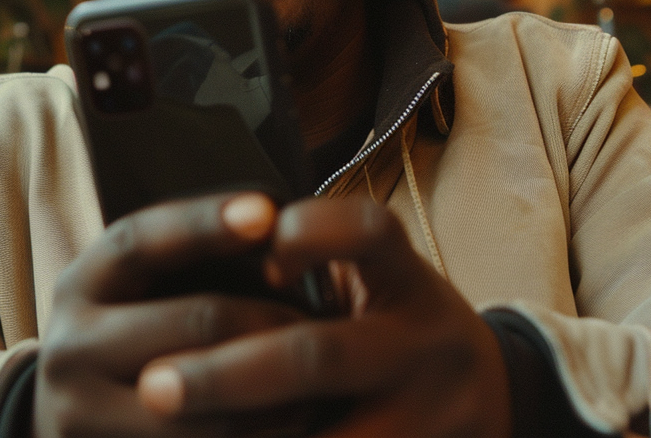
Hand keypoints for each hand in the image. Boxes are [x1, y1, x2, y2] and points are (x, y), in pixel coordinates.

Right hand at [32, 193, 311, 437]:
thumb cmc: (131, 349)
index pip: (142, 239)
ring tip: (323, 383)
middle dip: (271, 320)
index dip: (204, 222)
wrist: (71, 427)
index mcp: (81, 286)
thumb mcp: (135, 299)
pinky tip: (292, 425)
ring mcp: (79, 412)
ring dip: (274, 392)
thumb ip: (186, 270)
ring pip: (206, 399)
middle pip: (195, 320)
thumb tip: (277, 227)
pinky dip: (253, 436)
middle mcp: (68, 346)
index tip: (267, 209)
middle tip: (326, 322)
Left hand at [134, 196, 512, 437]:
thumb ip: (321, 269)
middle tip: (155, 387)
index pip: (369, 232)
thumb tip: (217, 256)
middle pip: (319, 355)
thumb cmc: (401, 333)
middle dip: (228, 375)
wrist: (495, 400)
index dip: (310, 233)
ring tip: (173, 437)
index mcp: (410, 282)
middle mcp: (429, 344)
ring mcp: (434, 415)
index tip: (256, 253)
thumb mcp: (383, 289)